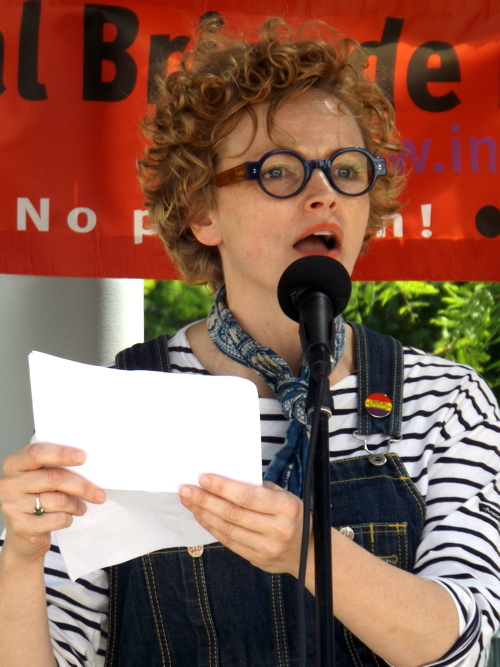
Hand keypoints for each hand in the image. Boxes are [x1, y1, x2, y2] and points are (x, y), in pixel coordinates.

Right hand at [0, 442, 105, 561]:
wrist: (22, 537)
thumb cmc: (36, 500)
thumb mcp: (39, 479)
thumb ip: (54, 468)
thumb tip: (89, 466)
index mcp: (15, 464)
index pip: (37, 453)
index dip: (61, 454)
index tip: (82, 457)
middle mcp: (9, 483)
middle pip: (53, 478)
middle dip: (81, 486)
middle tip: (98, 493)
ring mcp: (12, 505)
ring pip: (58, 500)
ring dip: (76, 505)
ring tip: (80, 507)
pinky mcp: (21, 526)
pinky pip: (56, 519)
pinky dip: (68, 519)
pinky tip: (66, 518)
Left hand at [179, 474, 305, 576]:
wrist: (308, 552)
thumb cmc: (291, 515)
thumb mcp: (284, 496)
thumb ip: (259, 489)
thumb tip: (224, 479)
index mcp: (285, 507)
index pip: (248, 496)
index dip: (223, 487)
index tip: (202, 478)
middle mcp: (277, 529)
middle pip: (233, 513)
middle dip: (205, 500)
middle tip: (186, 490)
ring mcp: (267, 547)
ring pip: (227, 529)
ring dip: (204, 513)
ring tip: (189, 501)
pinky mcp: (257, 559)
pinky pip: (229, 542)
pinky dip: (212, 527)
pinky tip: (201, 516)